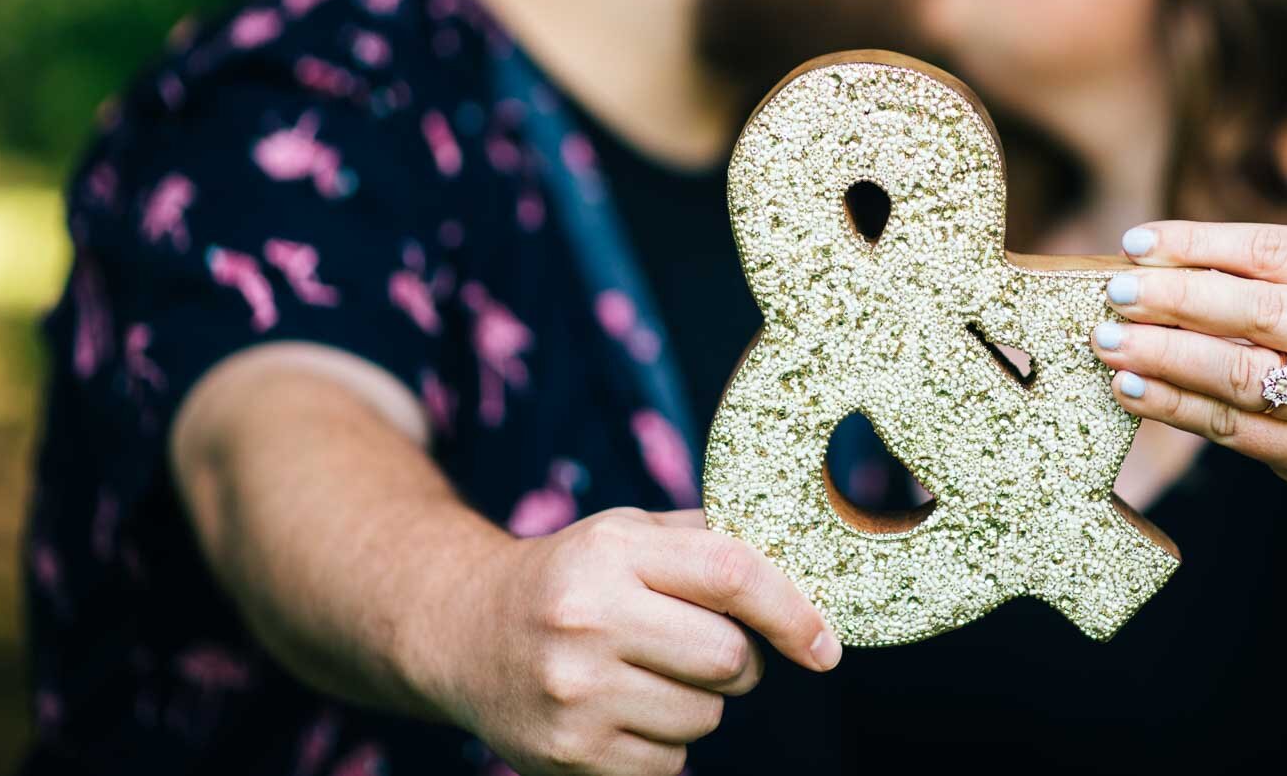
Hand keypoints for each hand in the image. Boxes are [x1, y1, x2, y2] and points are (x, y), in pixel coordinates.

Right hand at [410, 505, 841, 775]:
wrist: (461, 632)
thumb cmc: (571, 577)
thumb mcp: (626, 534)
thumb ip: (707, 539)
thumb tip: (804, 566)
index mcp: (612, 551)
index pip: (733, 575)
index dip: (793, 611)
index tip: (825, 645)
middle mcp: (589, 619)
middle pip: (730, 658)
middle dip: (739, 660)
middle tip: (703, 648)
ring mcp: (575, 694)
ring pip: (705, 718)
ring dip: (698, 704)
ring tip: (645, 676)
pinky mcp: (567, 757)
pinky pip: (669, 766)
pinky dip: (662, 747)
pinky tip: (620, 713)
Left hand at [1091, 221, 1286, 528]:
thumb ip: (1263, 277)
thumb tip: (1150, 260)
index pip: (1275, 253)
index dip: (1198, 244)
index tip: (1136, 243)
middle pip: (1259, 312)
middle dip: (1176, 299)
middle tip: (1115, 292)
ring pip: (1241, 375)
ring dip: (1163, 356)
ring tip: (1107, 341)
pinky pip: (1231, 428)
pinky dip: (1172, 405)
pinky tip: (1129, 388)